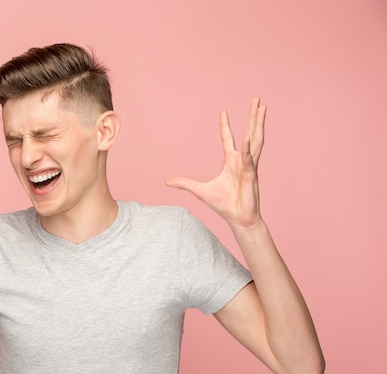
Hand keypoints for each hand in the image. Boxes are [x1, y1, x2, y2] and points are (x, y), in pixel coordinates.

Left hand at [165, 98, 266, 229]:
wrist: (238, 219)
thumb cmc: (224, 204)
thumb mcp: (199, 191)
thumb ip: (184, 183)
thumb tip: (166, 181)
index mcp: (231, 161)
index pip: (228, 138)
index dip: (225, 125)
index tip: (223, 110)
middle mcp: (242, 160)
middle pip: (249, 132)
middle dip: (252, 116)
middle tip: (257, 99)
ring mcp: (249, 166)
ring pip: (255, 140)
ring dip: (258, 124)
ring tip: (262, 108)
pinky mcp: (251, 176)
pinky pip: (249, 160)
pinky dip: (246, 150)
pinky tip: (247, 138)